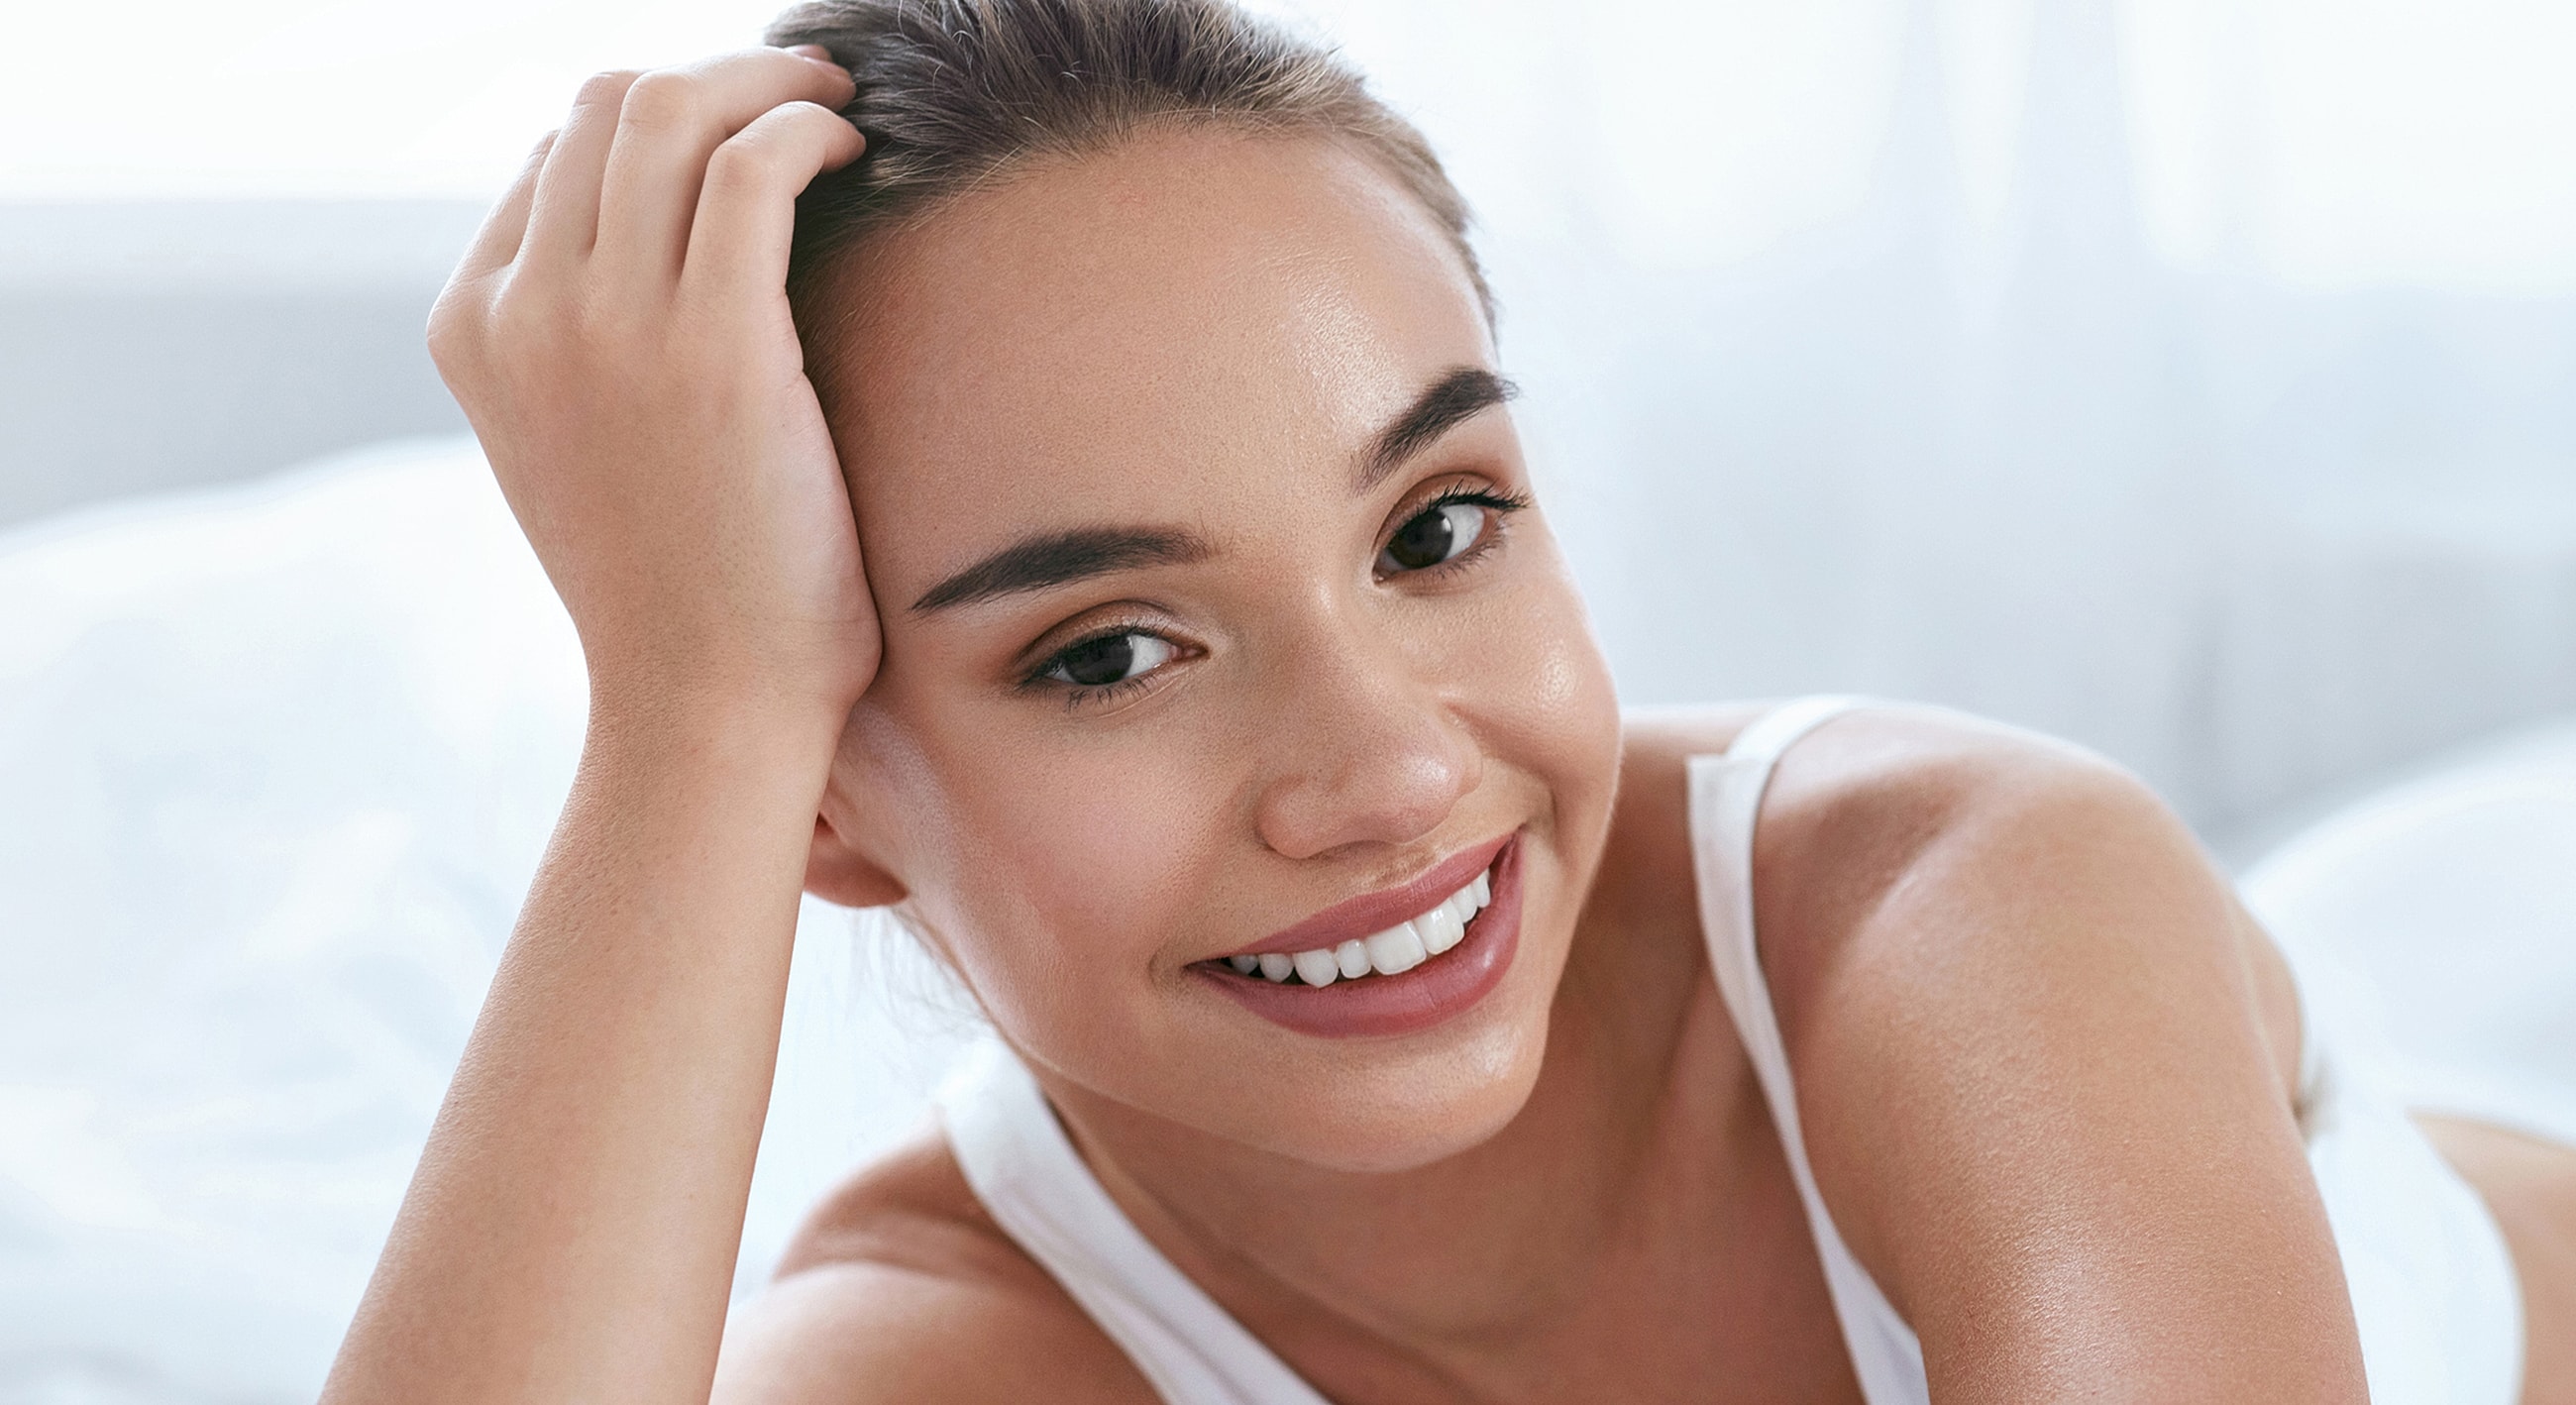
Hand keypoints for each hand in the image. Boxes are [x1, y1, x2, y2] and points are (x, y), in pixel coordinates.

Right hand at [429, 47, 871, 725]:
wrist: (704, 699)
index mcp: (472, 326)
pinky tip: (853, 155)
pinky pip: (753, 167)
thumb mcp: (578, 444)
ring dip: (768, 83)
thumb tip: (655, 236)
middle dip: (712, 79)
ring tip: (834, 108)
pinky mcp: (712, 344)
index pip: (551, 153)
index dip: (651, 124)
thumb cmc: (674, 584)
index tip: (734, 134)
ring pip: (673, 111)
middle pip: (605, 106)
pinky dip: (806, 132)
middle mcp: (522, 308)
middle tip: (797, 96)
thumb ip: (581, 337)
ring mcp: (608, 322)